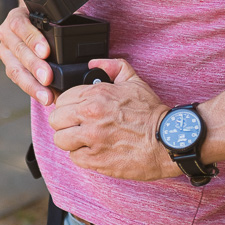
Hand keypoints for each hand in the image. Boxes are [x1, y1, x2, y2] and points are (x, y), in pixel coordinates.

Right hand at [0, 7, 54, 105]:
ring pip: (15, 69)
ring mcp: (6, 51)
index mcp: (16, 17)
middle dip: (34, 66)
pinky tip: (44, 96)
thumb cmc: (47, 21)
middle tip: (48, 78)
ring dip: (32, 84)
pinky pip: (18, 79)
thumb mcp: (52, 16)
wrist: (34, 25)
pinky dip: (32, 89)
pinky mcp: (9, 66)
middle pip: (18, 50)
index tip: (46, 52)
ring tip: (46, 96)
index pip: (20, 25)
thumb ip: (62, 22)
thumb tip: (81, 33)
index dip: (33, 39)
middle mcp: (7, 34)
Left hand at [46, 58, 177, 181]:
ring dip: (71, 141)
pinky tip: (95, 151)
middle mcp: (90, 116)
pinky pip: (75, 158)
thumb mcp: (134, 81)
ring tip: (85, 140)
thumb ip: (112, 67)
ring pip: (61, 140)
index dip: (68, 106)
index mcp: (95, 96)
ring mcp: (92, 139)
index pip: (61, 100)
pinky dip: (83, 156)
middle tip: (78, 127)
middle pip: (55, 120)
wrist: (169, 140)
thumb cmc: (152, 113)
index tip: (76, 112)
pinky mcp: (97, 160)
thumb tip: (93, 64)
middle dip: (65, 123)